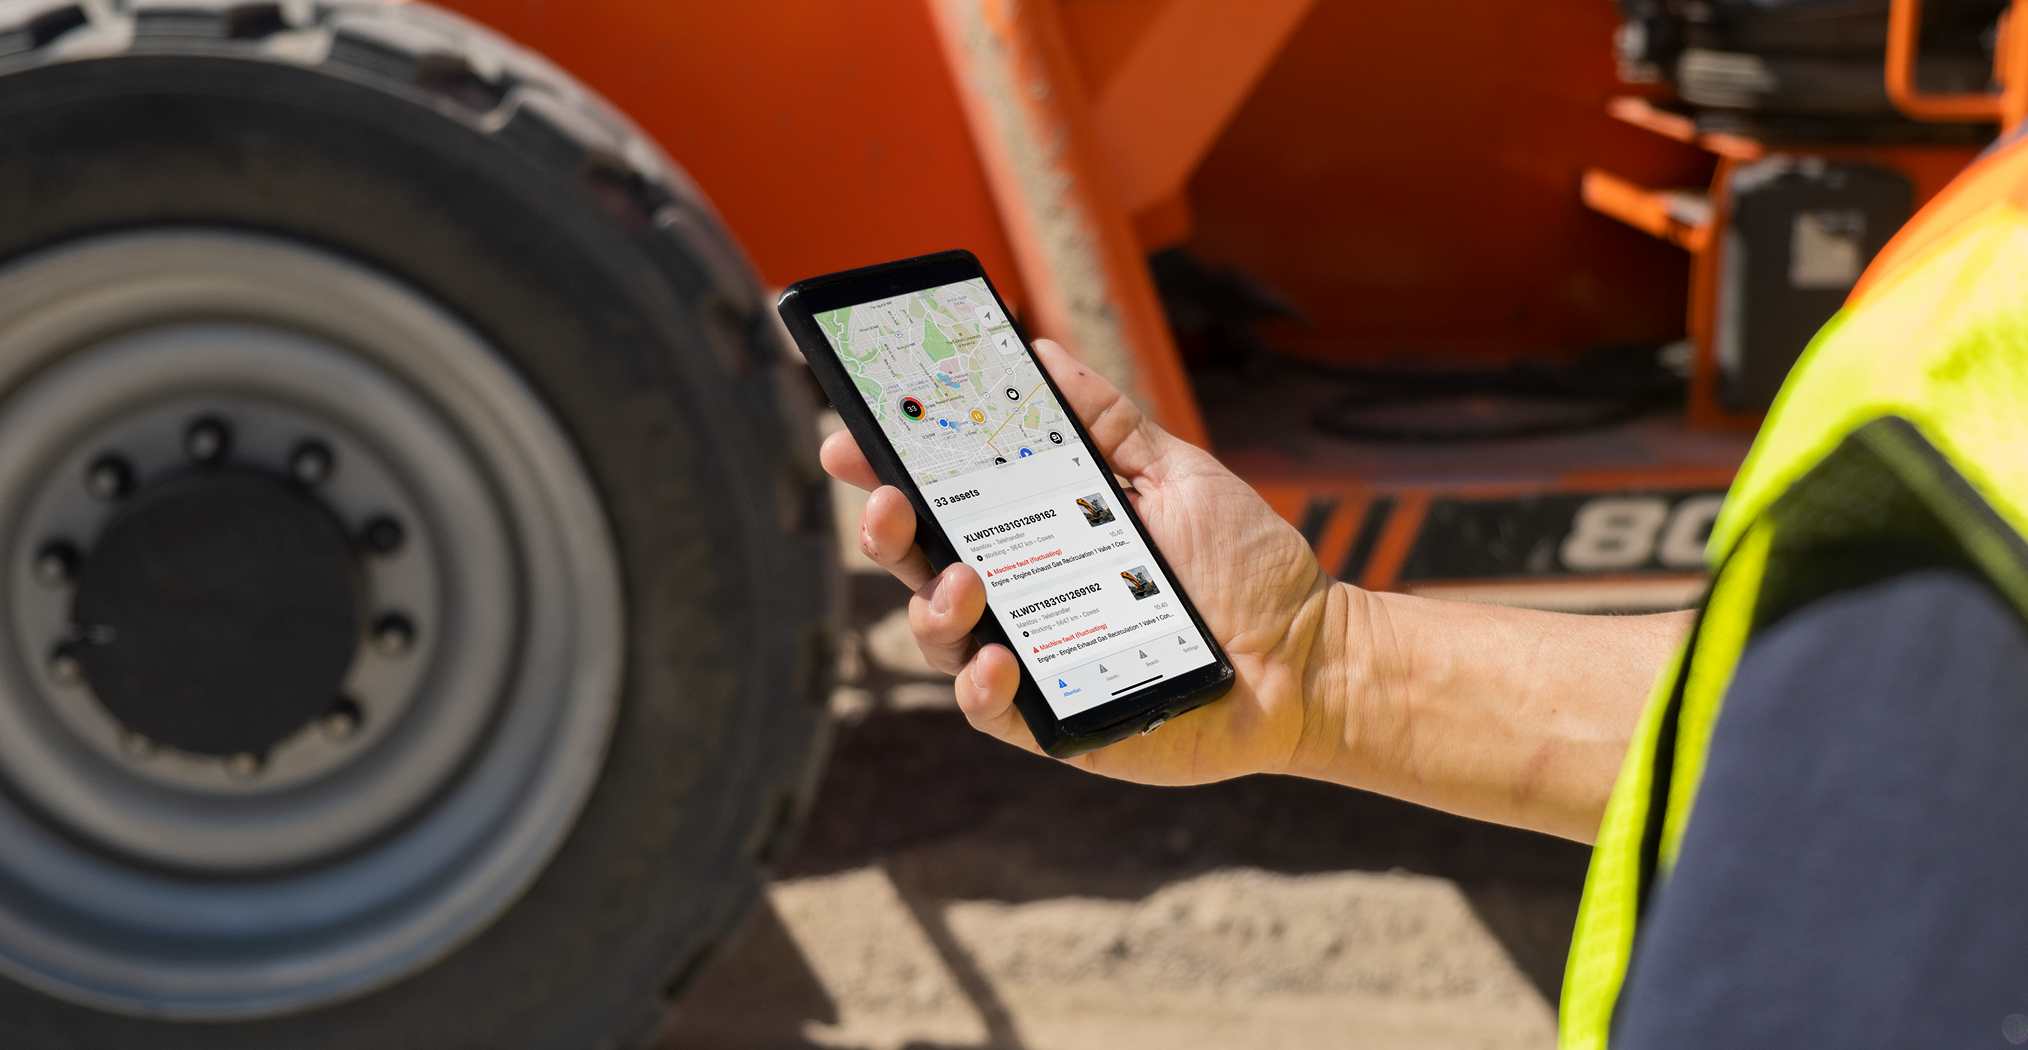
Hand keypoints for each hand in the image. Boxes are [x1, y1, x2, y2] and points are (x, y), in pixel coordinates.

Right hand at [820, 339, 1346, 784]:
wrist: (1307, 655)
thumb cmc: (1240, 564)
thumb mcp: (1173, 472)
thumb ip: (1103, 420)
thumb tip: (1038, 351)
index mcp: (1033, 529)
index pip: (941, 495)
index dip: (886, 466)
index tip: (850, 434)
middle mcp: (1018, 591)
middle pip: (919, 560)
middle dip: (884, 527)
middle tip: (886, 498)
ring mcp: (1030, 656)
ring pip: (941, 634)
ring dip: (933, 603)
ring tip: (961, 579)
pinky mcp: (1053, 722)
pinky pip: (991, 709)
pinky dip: (980, 685)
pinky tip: (997, 659)